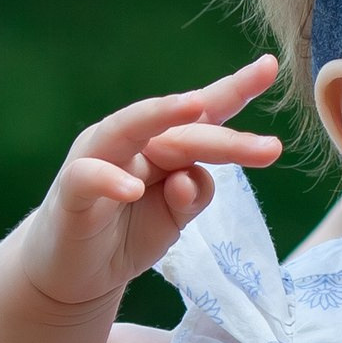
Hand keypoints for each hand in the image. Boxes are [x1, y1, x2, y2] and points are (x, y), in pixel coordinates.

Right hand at [18, 56, 282, 310]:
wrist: (75, 274)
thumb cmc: (128, 233)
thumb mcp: (175, 216)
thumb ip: (192, 194)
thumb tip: (191, 179)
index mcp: (161, 143)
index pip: (202, 116)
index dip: (235, 90)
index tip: (271, 68)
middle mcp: (129, 141)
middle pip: (180, 131)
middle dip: (225, 138)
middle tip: (269, 148)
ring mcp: (96, 161)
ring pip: (129, 130)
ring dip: (161, 116)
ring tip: (195, 107)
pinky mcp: (70, 193)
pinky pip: (87, 177)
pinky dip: (109, 179)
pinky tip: (132, 189)